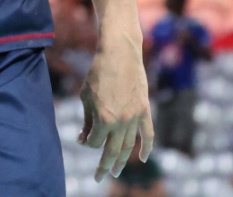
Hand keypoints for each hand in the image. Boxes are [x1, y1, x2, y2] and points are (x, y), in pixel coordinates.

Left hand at [79, 30, 153, 180]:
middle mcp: (121, 121)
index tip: (83, 137)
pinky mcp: (144, 110)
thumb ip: (87, 120)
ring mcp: (135, 117)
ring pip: (129, 146)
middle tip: (99, 178)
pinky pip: (148, 133)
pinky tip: (144, 158)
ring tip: (116, 171)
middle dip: (104, 166)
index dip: (87, 142)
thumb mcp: (86, 97)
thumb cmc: (98, 73)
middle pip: (112, 151)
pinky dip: (147, 147)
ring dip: (122, 160)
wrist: (119, 54)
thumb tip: (85, 139)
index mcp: (104, 118)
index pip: (95, 142)